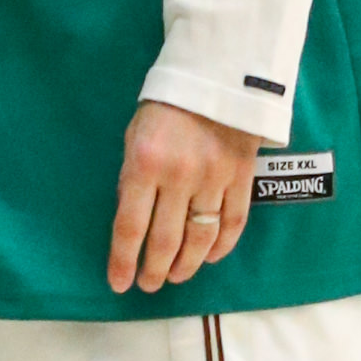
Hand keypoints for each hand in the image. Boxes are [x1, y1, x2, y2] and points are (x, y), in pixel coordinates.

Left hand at [107, 100, 260, 294]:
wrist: (218, 76)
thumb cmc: (166, 106)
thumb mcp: (134, 136)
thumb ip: (132, 177)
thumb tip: (133, 221)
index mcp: (144, 163)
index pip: (130, 226)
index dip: (123, 260)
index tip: (119, 283)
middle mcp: (179, 176)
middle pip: (166, 240)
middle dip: (154, 270)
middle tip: (149, 284)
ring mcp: (214, 179)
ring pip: (200, 238)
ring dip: (186, 265)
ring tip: (175, 277)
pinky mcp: (242, 178)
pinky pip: (233, 223)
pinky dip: (221, 247)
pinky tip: (208, 258)